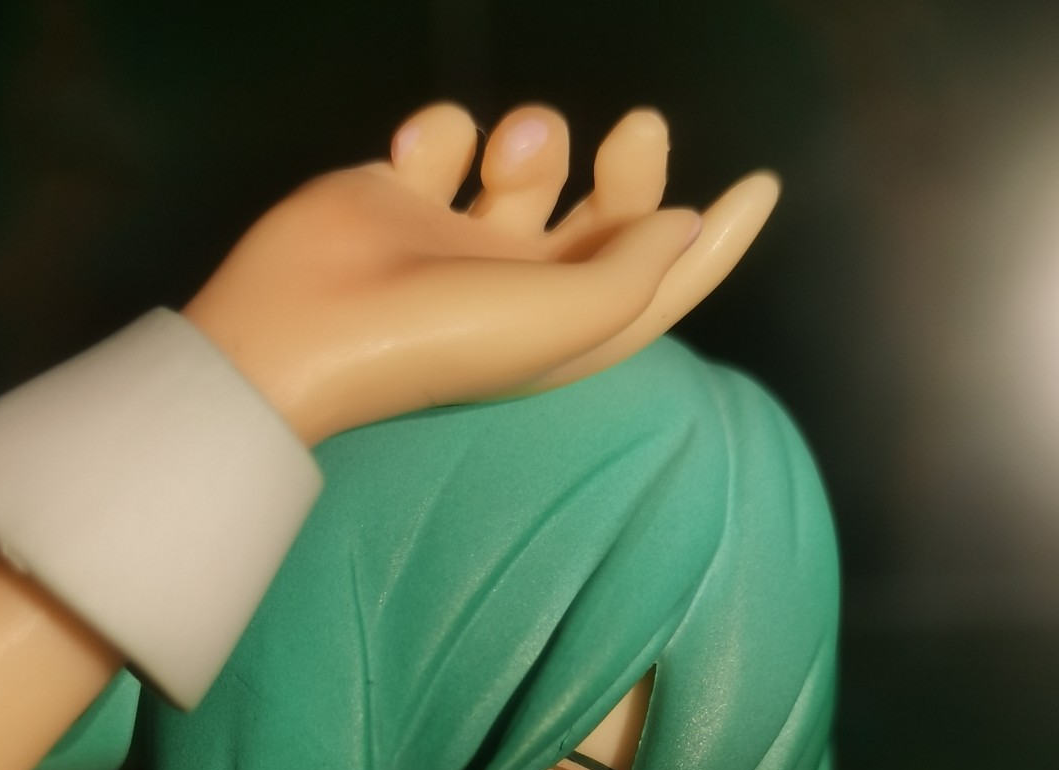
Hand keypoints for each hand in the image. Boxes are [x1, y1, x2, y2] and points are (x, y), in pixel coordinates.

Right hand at [183, 104, 776, 444]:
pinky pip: (451, 135)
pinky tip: (418, 161)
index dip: (716, 242)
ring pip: (533, 162)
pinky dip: (446, 133)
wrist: (306, 325)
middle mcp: (521, 283)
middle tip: (641, 129)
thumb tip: (684, 227)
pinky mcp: (405, 190)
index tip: (762, 182)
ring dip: (537, 140)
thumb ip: (636, 273)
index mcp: (566, 327)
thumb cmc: (441, 339)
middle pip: (608, 214)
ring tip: (511, 151)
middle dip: (634, 168)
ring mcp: (460, 237)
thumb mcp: (566, 320)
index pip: (660, 284)